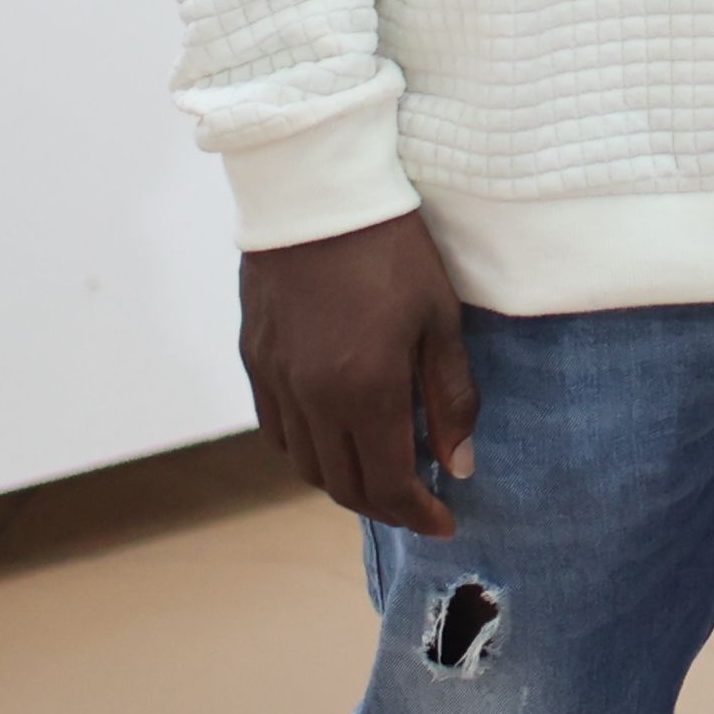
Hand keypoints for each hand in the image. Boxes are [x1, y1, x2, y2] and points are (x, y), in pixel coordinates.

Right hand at [240, 208, 478, 535]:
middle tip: (418, 503)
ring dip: (344, 481)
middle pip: (342, 485)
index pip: (387, 484)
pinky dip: (308, 450)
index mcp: (363, 390)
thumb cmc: (392, 248)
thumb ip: (450, 397)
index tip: (446, 522)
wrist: (316, 191)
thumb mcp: (439, 318)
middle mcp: (311, 398)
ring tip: (381, 472)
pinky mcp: (254, 359)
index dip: (418, 514)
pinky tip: (335, 435)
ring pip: (305, 464)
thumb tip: (459, 464)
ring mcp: (276, 381)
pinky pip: (278, 430)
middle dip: (385, 506)